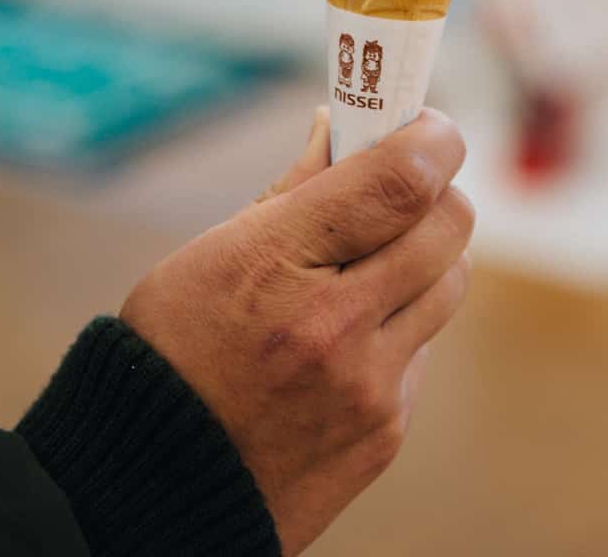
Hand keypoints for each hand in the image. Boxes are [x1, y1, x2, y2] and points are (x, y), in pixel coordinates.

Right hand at [121, 109, 473, 555]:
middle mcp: (335, 324)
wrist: (156, 484)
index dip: (432, 138)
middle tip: (406, 189)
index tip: (429, 127)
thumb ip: (293, 187)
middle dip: (437, 192)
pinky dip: (401, 325)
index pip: (402, 180)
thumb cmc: (175, 348)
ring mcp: (368, 384)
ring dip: (427, 258)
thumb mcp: (215, 250)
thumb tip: (337, 123)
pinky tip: (349, 335)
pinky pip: (424, 347)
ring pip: (451, 282)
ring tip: (372, 263)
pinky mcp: (385, 429)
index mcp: (280, 262)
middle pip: (450, 224)